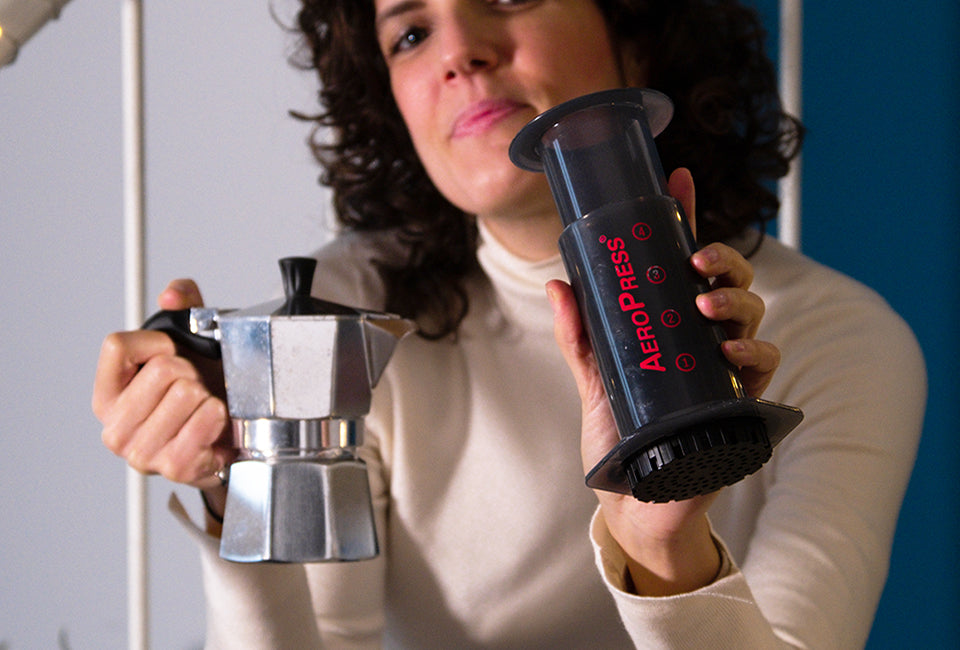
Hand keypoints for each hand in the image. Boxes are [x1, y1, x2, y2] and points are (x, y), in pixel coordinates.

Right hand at [94, 280, 232, 498]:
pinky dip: (219, 415)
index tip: (172, 354)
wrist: (226, 440)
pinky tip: (214, 424)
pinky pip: (206, 419)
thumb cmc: (200, 394)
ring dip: (207, 395)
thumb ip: (185, 307)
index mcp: (107, 395)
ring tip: (203, 408)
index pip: (117, 346)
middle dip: (190, 371)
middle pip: (162, 369)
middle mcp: (115, 427)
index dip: (156, 342)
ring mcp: (142, 452)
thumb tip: (173, 294)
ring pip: (187, 392)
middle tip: (194, 388)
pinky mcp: (175, 467)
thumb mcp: (190, 344)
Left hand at [546, 168, 779, 595]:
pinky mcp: (740, 406)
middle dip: (721, 258)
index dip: (685, 218)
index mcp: (669, 324)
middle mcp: (702, 340)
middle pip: (727, 281)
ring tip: (707, 304)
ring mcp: (724, 370)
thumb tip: (558, 284)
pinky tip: (731, 354)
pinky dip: (752, 355)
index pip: (682, 263)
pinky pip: (761, 368)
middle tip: (697, 258)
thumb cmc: (618, 439)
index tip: (677, 177)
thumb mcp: (592, 380)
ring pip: (750, 316)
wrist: (632, 503)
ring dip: (735, 300)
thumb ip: (578, 336)